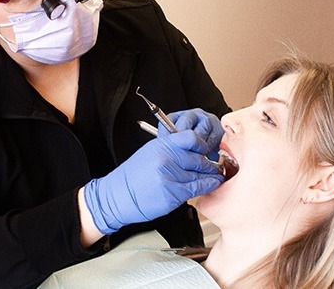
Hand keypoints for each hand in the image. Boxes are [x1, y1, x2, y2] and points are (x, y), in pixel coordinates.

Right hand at [83, 109, 224, 234]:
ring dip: (211, 176)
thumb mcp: (151, 153)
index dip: (202, 144)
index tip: (207, 150)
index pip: (191, 138)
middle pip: (199, 158)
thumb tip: (194, 150)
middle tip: (216, 166)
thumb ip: (172, 149)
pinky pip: (196, 188)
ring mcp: (169, 175)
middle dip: (210, 164)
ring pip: (200, 174)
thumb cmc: (133, 177)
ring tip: (215, 177)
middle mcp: (166, 158)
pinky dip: (206, 187)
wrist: (117, 195)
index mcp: (162, 145)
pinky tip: (209, 186)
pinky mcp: (172, 193)